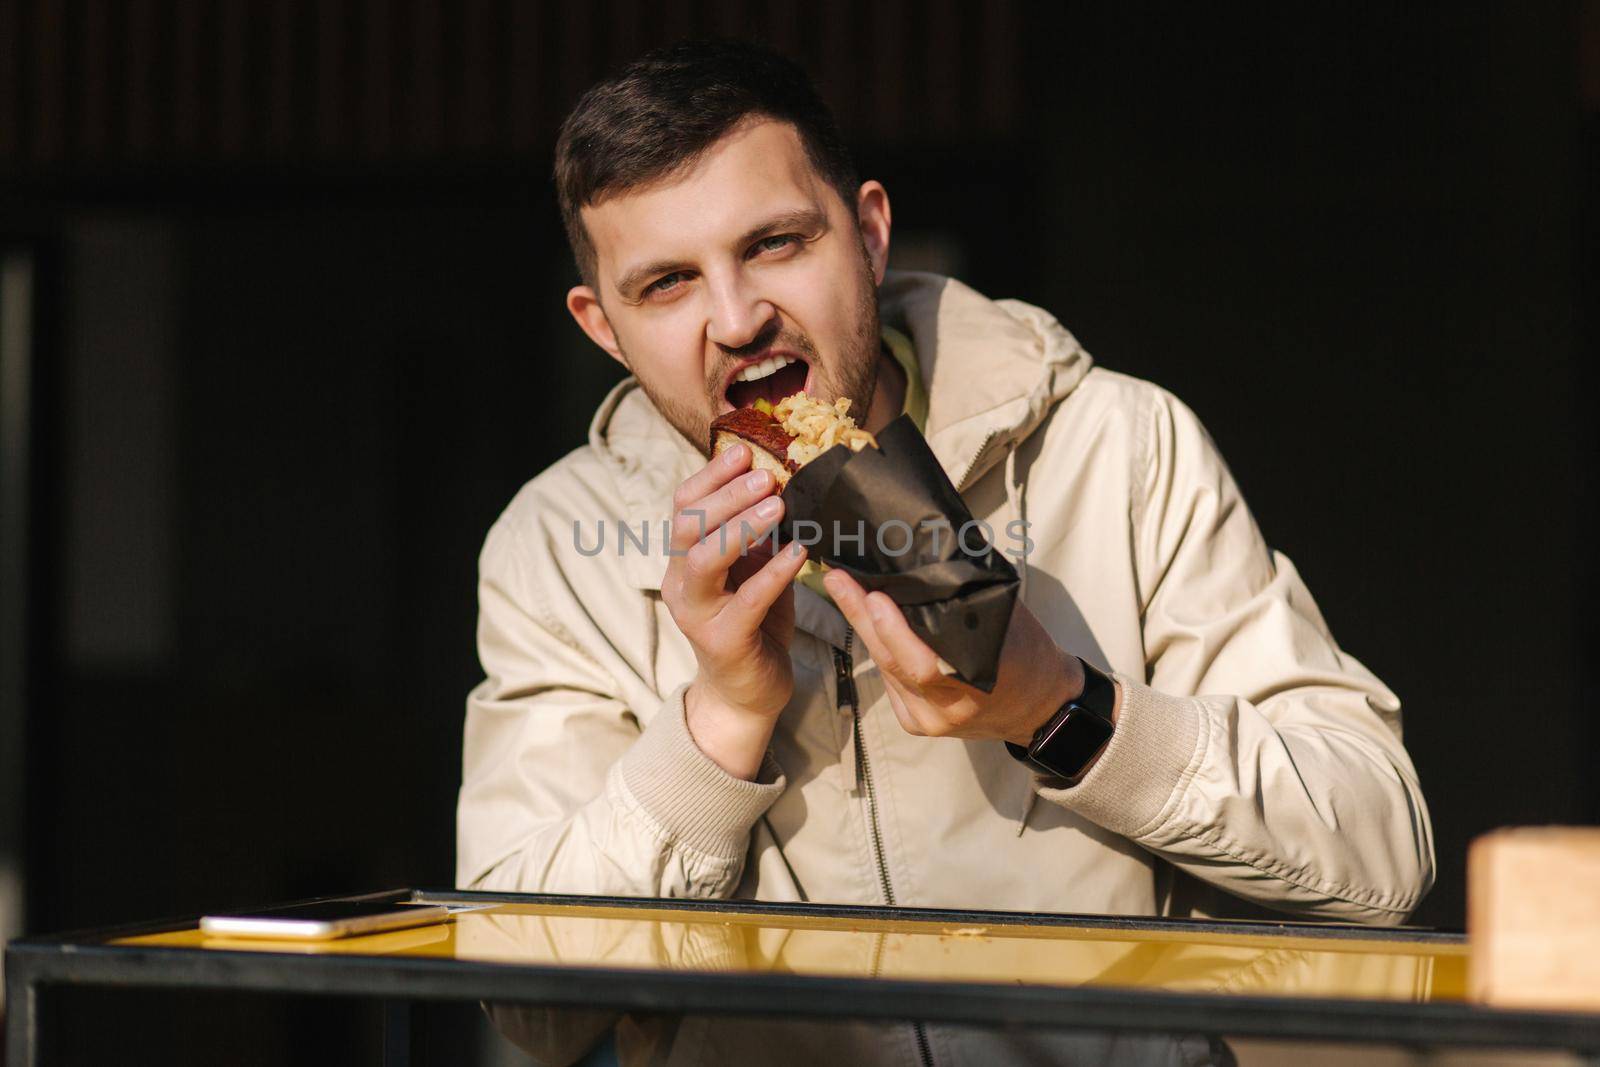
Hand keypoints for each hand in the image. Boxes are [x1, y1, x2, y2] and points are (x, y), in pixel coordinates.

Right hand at [663, 443, 807, 777]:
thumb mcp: (753, 569)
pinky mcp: (723, 641)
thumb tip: (781, 482)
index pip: (683, 506)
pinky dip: (773, 572)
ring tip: (778, 505)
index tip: (744, 451)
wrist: (748, 691)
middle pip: (688, 525)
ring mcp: (696, 613)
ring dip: (741, 527)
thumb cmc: (754, 623)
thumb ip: (757, 534)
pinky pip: (747, 600)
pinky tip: (798, 553)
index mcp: (683, 559)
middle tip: (766, 475)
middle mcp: (680, 583)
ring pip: (705, 559)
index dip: (711, 475)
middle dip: (726, 494)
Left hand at [823, 569, 1089, 745]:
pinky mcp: (916, 724)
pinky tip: (863, 620)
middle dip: (861, 617)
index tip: (874, 595)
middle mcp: (948, 708)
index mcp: (977, 684)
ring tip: (843, 588)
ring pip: (885, 671)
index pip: (924, 663)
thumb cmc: (1027, 652)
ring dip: (863, 629)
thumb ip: (967, 600)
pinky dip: (878, 650)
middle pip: (892, 663)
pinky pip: (889, 683)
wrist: (1041, 707)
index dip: (894, 632)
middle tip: (838, 579)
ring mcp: (928, 721)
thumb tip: (930, 556)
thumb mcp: (1007, 621)